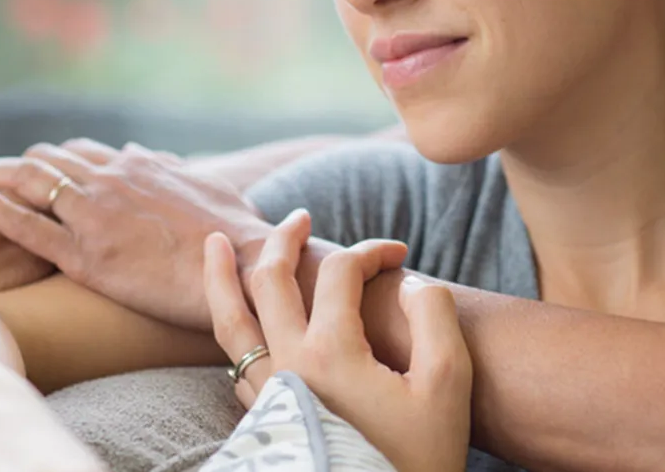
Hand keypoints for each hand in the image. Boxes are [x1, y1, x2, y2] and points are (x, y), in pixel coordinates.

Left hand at [0, 138, 270, 330]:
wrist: (244, 265)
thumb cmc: (235, 234)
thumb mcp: (207, 188)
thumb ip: (175, 172)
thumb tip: (156, 158)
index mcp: (138, 167)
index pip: (80, 153)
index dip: (51, 161)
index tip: (33, 171)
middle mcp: (111, 180)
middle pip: (45, 160)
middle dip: (13, 167)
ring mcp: (94, 215)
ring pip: (27, 182)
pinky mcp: (84, 255)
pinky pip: (23, 224)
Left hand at [205, 210, 470, 471]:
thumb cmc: (417, 458)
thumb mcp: (447, 384)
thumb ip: (435, 319)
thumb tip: (412, 283)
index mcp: (332, 351)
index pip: (341, 271)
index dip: (372, 250)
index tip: (399, 255)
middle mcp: (288, 365)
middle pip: (268, 281)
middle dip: (283, 240)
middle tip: (297, 217)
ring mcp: (267, 395)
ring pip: (231, 322)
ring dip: (223, 277)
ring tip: (217, 244)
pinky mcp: (263, 421)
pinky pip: (235, 361)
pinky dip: (232, 327)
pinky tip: (240, 321)